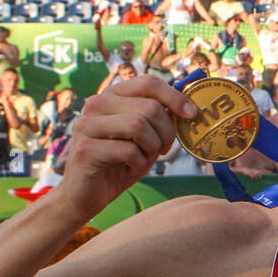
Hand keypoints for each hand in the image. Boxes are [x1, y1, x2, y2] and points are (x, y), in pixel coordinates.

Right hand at [55, 76, 197, 222]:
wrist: (87, 194)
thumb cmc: (120, 162)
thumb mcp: (145, 136)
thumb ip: (160, 117)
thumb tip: (188, 106)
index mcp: (112, 95)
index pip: (149, 83)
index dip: (175, 97)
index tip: (191, 114)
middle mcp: (96, 104)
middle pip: (150, 107)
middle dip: (166, 132)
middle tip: (162, 149)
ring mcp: (87, 125)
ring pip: (138, 125)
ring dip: (152, 147)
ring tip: (144, 158)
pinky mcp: (85, 149)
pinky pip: (128, 150)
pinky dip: (138, 163)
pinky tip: (129, 168)